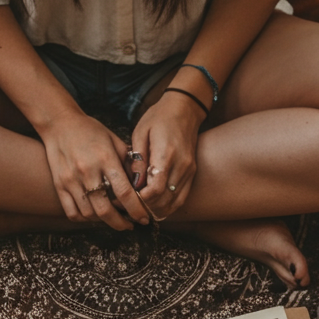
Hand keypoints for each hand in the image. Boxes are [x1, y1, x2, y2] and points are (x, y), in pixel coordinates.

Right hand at [40, 111, 149, 229]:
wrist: (59, 123)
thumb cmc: (91, 131)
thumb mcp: (115, 141)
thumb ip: (129, 163)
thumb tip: (142, 186)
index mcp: (105, 159)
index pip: (124, 192)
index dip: (136, 209)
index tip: (143, 218)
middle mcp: (87, 171)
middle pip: (105, 209)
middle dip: (120, 223)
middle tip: (129, 225)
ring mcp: (71, 180)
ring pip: (89, 214)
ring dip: (104, 221)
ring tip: (113, 219)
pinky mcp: (59, 185)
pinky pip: (72, 212)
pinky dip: (85, 219)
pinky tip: (94, 216)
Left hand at [130, 91, 203, 219]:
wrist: (185, 109)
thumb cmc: (159, 118)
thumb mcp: (140, 133)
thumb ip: (138, 160)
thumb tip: (133, 184)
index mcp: (166, 154)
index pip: (155, 189)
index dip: (140, 199)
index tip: (126, 198)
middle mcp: (181, 165)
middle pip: (164, 200)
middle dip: (145, 208)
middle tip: (128, 208)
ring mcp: (189, 170)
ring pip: (174, 203)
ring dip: (156, 210)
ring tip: (139, 209)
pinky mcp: (192, 172)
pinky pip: (181, 197)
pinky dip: (168, 206)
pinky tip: (154, 207)